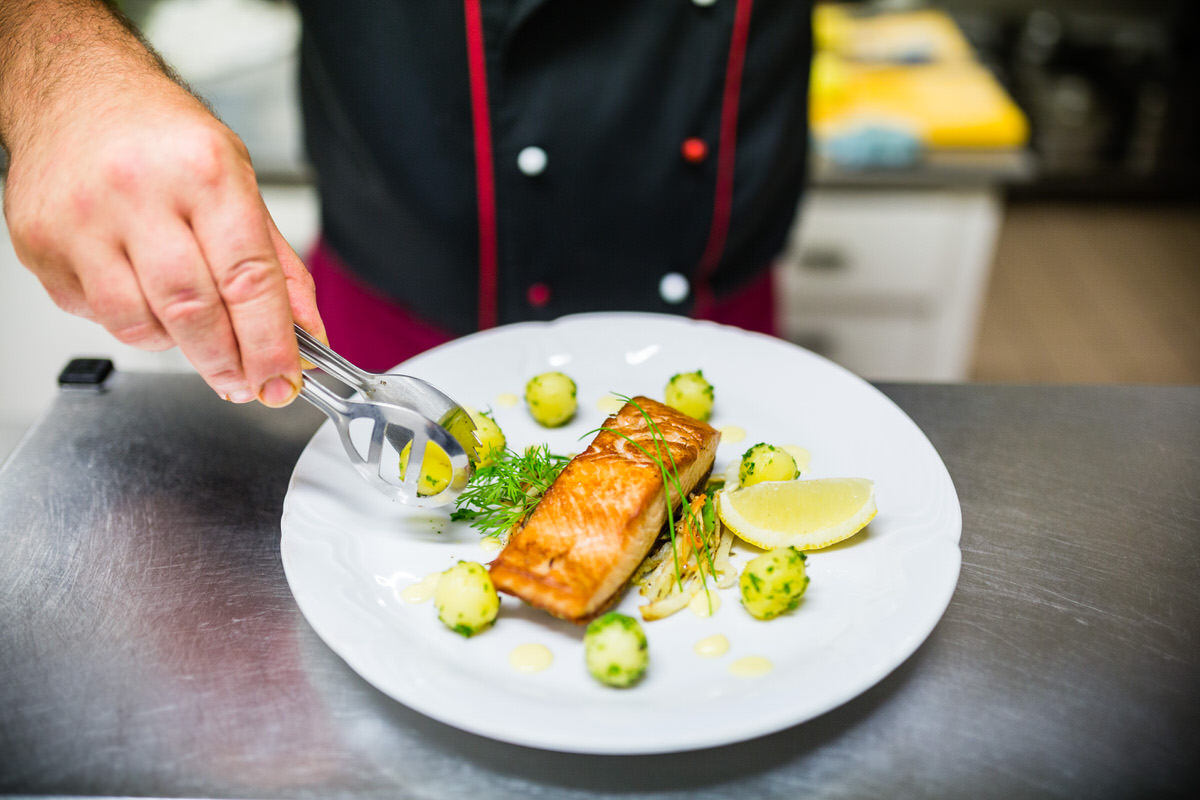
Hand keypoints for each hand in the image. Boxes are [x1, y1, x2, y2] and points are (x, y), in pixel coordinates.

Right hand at [2, 72, 324, 406]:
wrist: (77, 92)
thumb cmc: (162, 134)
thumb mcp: (240, 181)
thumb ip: (277, 265)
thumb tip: (305, 331)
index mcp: (203, 172)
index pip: (247, 279)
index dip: (269, 344)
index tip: (282, 380)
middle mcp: (137, 193)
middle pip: (192, 312)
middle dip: (228, 362)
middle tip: (247, 382)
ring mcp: (81, 222)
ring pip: (141, 325)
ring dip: (180, 346)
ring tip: (197, 327)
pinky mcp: (42, 246)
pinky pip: (99, 316)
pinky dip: (135, 321)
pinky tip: (144, 291)